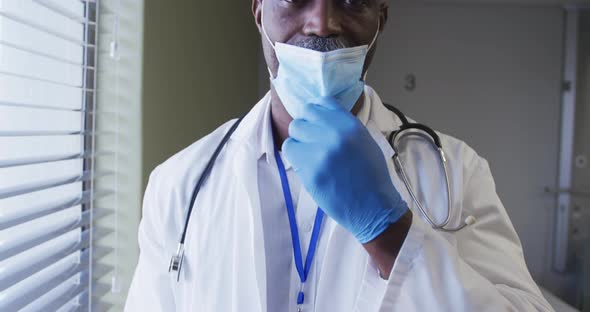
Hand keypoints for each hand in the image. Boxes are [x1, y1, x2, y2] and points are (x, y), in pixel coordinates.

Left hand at [282, 97, 408, 243]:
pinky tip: (307, 165)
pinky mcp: (309, 170)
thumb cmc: (371, 175)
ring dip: (299, 142)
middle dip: (306, 128)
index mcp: (351, 125)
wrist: (373, 207)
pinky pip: (290, 151)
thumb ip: (342, 125)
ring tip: (310, 155)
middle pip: (303, 116)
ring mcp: (320, 152)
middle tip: (313, 142)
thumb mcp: (364, 140)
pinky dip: (296, 157)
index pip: (322, 102)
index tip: (316, 122)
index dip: (316, 112)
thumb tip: (320, 114)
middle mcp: (335, 134)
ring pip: (293, 132)